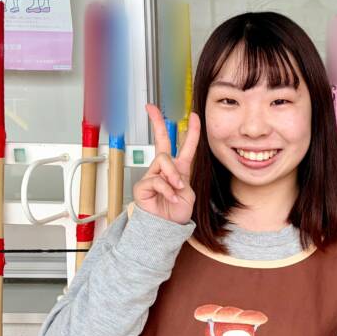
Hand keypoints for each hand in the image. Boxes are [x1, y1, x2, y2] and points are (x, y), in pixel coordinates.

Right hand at [132, 104, 199, 223]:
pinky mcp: (143, 185)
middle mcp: (164, 169)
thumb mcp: (188, 193)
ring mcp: (152, 175)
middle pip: (161, 141)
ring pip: (163, 160)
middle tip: (151, 108)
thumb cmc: (177, 212)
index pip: (185, 146)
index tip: (193, 116)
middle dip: (157, 122)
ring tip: (177, 190)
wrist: (167, 227)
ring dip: (173, 175)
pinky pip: (157, 180)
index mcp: (179, 169)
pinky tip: (171, 198)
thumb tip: (170, 174)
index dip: (191, 131)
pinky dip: (168, 190)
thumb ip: (182, 179)